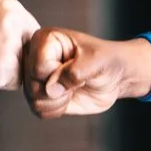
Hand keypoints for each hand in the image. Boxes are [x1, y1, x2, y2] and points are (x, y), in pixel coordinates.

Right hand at [0, 0, 39, 97]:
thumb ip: (18, 30)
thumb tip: (47, 45)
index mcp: (10, 6)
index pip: (32, 33)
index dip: (16, 46)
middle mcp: (13, 18)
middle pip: (33, 48)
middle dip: (17, 59)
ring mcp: (11, 41)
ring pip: (28, 64)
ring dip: (13, 71)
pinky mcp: (9, 64)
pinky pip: (20, 79)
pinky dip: (7, 83)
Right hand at [23, 26, 150, 117]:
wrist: (117, 76)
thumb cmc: (107, 60)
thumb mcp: (97, 60)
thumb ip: (74, 72)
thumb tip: (51, 89)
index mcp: (44, 39)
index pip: (38, 67)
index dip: (59, 75)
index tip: (77, 67)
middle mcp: (35, 57)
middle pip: (33, 85)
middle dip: (60, 90)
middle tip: (78, 80)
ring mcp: (37, 77)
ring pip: (34, 99)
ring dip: (59, 101)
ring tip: (74, 88)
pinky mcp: (42, 95)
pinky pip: (40, 110)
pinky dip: (58, 109)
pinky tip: (69, 97)